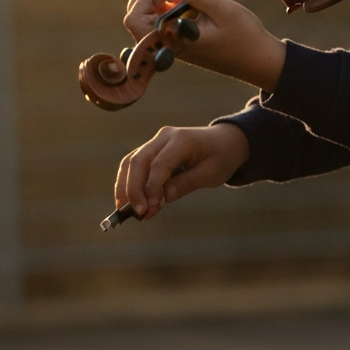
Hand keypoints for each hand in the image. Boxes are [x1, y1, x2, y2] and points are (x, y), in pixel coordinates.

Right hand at [115, 123, 249, 220]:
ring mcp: (156, 140)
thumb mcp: (210, 175)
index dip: (151, 187)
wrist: (225, 140)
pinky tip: (127, 200)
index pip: (159, 164)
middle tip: (136, 213)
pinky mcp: (152, 148)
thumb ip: (183, 185)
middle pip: (139, 160)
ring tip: (124, 209)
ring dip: (125, 185)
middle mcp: (165, 136)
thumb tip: (158, 200)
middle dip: (133, 188)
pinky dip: (129, 181)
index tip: (149, 209)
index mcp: (182, 140)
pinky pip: (134, 162)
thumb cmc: (220, 158)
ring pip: (132, 161)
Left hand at [125, 0, 286, 89]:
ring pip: (146, 21)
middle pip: (135, 20)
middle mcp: (168, 45)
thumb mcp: (224, 10)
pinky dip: (164, 6)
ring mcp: (174, 45)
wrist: (260, 62)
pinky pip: (161, 23)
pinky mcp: (182, 42)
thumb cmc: (245, 38)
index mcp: (173, 40)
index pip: (136, 20)